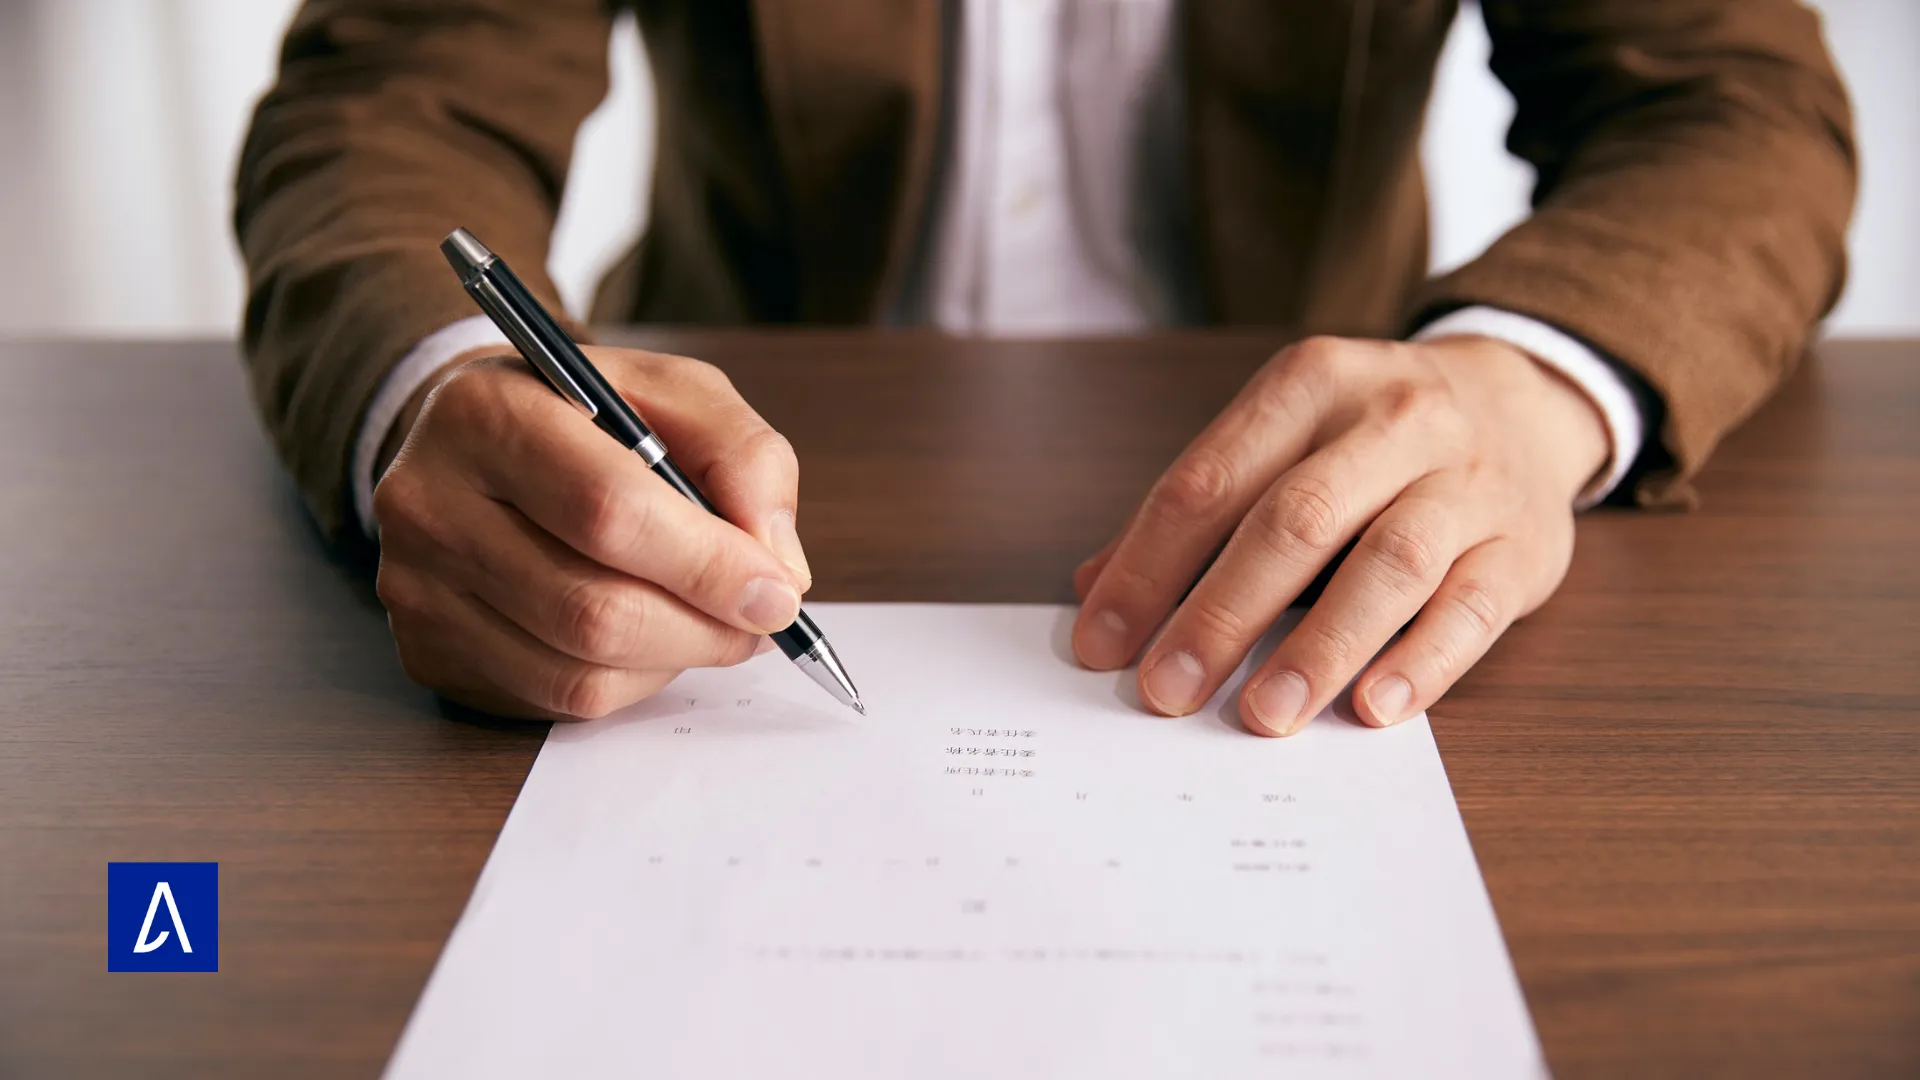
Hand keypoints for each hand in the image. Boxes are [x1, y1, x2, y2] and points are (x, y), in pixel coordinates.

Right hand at [371, 346, 811, 718]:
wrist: (476, 443)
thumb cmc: (588, 419)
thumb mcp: (674, 395)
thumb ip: (743, 456)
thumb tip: (777, 563)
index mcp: (487, 411)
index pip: (608, 510)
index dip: (708, 564)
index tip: (779, 591)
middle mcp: (429, 501)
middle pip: (592, 608)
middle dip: (703, 626)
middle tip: (761, 621)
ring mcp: (415, 586)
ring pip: (578, 669)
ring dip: (674, 660)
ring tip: (712, 623)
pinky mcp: (426, 649)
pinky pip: (555, 699)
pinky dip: (629, 682)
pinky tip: (649, 639)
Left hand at [1070, 335, 1609, 735]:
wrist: (1524, 404)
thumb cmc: (1372, 439)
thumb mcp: (1285, 441)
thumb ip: (1197, 512)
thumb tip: (1097, 589)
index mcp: (1311, 383)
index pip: (1211, 479)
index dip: (1148, 565)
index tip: (1103, 641)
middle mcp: (1392, 420)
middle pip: (1295, 521)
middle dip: (1221, 613)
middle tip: (1168, 689)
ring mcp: (1466, 480)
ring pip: (1389, 563)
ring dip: (1319, 647)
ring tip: (1264, 714)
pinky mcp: (1524, 545)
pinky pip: (1471, 607)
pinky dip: (1421, 661)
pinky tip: (1372, 707)